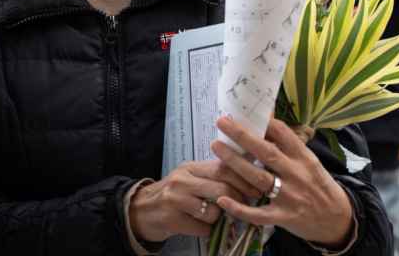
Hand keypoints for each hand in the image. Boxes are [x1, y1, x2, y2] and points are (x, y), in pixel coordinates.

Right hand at [129, 159, 244, 242]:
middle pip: (221, 188)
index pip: (222, 168)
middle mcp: (183, 180)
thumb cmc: (173, 193)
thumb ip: (211, 175)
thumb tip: (245, 176)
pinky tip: (202, 226)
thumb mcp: (190, 177)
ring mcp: (176, 200)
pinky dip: (207, 230)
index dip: (243, 179)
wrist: (142, 210)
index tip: (257, 187)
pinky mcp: (173, 220)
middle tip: (247, 205)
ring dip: (220, 217)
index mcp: (190, 168)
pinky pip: (202, 228)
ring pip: (213, 211)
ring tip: (215, 217)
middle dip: (239, 199)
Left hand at [210, 116, 354, 248]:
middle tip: (222, 123)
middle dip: (242, 136)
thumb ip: (290, 147)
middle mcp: (296, 174)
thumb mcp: (310, 163)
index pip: (283, 134)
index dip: (263, 122)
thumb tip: (268, 123)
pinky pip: (258, 213)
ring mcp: (289, 196)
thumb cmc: (320, 186)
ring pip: (258, 178)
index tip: (244, 112)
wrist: (338, 219)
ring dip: (235, 163)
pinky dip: (239, 208)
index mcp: (304, 158)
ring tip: (217, 148)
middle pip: (266, 152)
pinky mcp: (283, 217)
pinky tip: (222, 200)